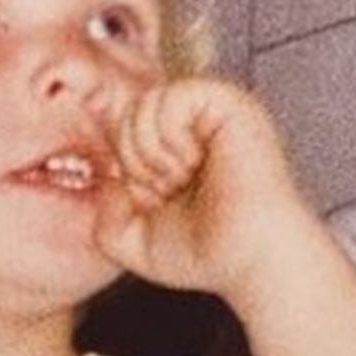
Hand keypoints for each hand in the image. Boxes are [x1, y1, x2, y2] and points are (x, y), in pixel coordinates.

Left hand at [93, 77, 308, 298]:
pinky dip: (169, 136)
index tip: (154, 200)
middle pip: (126, 115)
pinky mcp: (229, 102)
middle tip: (170, 190)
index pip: (121, 132)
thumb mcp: (133, 240)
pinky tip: (193, 161)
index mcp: (180, 146)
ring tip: (183, 177)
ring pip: (143, 103)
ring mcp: (214, 110)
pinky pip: (170, 96)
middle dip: (134, 162)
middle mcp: (197, 123)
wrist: (251, 259)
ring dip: (150, 152)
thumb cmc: (206, 252)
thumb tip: (109, 175)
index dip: (125, 169)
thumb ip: (103, 212)